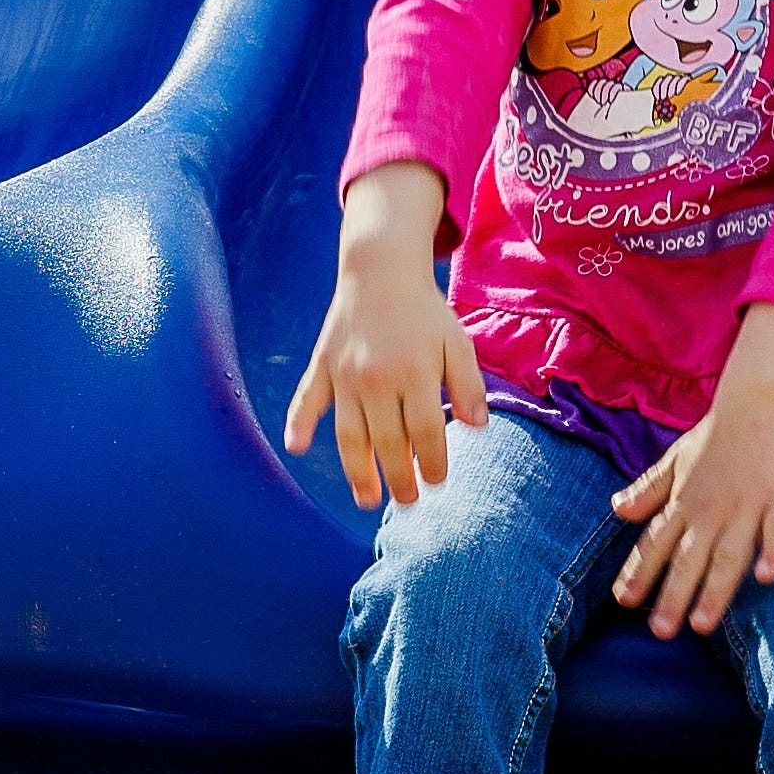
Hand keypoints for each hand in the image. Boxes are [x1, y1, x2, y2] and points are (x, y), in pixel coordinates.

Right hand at [284, 171, 485, 512]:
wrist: (380, 270)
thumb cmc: (424, 312)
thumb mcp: (457, 342)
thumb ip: (468, 385)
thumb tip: (477, 428)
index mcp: (414, 373)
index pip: (424, 431)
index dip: (432, 462)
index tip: (437, 482)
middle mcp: (377, 378)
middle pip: (387, 442)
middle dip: (399, 479)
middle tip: (408, 502)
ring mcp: (345, 375)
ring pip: (349, 434)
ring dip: (357, 472)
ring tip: (367, 500)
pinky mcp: (322, 366)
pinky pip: (306, 399)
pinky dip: (298, 423)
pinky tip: (296, 448)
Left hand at [610, 368, 773, 634]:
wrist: (759, 397)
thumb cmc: (717, 434)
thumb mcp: (674, 460)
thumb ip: (648, 489)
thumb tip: (617, 510)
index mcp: (684, 501)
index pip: (656, 542)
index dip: (640, 571)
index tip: (624, 602)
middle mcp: (710, 508)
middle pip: (689, 558)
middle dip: (673, 595)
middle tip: (660, 633)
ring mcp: (747, 503)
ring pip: (728, 553)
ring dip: (715, 589)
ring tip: (702, 625)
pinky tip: (766, 578)